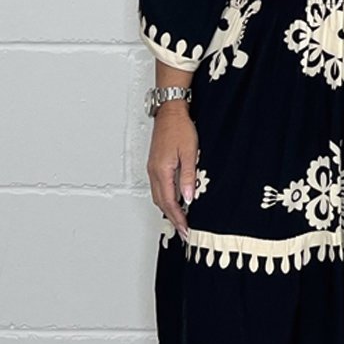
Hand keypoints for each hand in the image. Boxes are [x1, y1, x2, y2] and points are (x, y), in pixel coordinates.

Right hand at [146, 102, 197, 241]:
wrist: (170, 112)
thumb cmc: (180, 128)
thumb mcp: (190, 153)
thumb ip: (188, 177)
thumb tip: (188, 198)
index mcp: (162, 171)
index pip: (170, 202)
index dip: (178, 218)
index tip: (185, 230)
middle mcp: (154, 172)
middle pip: (161, 203)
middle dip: (172, 219)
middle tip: (184, 232)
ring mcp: (153, 168)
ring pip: (158, 196)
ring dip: (169, 210)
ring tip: (180, 221)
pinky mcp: (155, 165)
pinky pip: (159, 188)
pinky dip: (166, 199)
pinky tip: (175, 202)